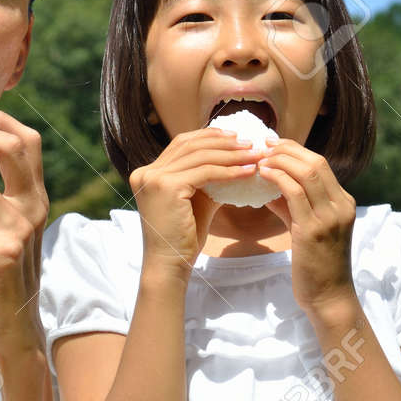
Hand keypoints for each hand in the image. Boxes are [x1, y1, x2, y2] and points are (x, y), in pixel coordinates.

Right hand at [128, 128, 263, 274]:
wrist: (170, 264)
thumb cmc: (184, 236)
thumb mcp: (196, 199)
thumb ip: (207, 179)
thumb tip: (236, 160)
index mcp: (148, 173)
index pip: (181, 144)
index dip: (209, 136)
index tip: (234, 136)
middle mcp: (146, 172)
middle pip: (190, 145)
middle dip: (223, 142)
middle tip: (249, 143)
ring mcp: (154, 178)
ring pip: (200, 156)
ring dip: (231, 154)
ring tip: (254, 155)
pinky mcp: (166, 187)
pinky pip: (204, 173)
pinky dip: (228, 170)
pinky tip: (247, 171)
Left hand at [257, 138, 360, 318]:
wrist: (329, 297)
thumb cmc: (316, 265)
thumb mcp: (306, 227)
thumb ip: (292, 206)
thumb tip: (269, 185)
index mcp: (344, 202)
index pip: (320, 163)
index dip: (295, 149)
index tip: (272, 144)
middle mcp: (341, 205)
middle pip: (315, 162)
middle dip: (286, 150)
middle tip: (262, 146)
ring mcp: (330, 217)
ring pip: (306, 172)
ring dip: (279, 161)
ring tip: (259, 159)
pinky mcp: (313, 230)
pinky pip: (294, 193)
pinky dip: (277, 178)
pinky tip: (262, 176)